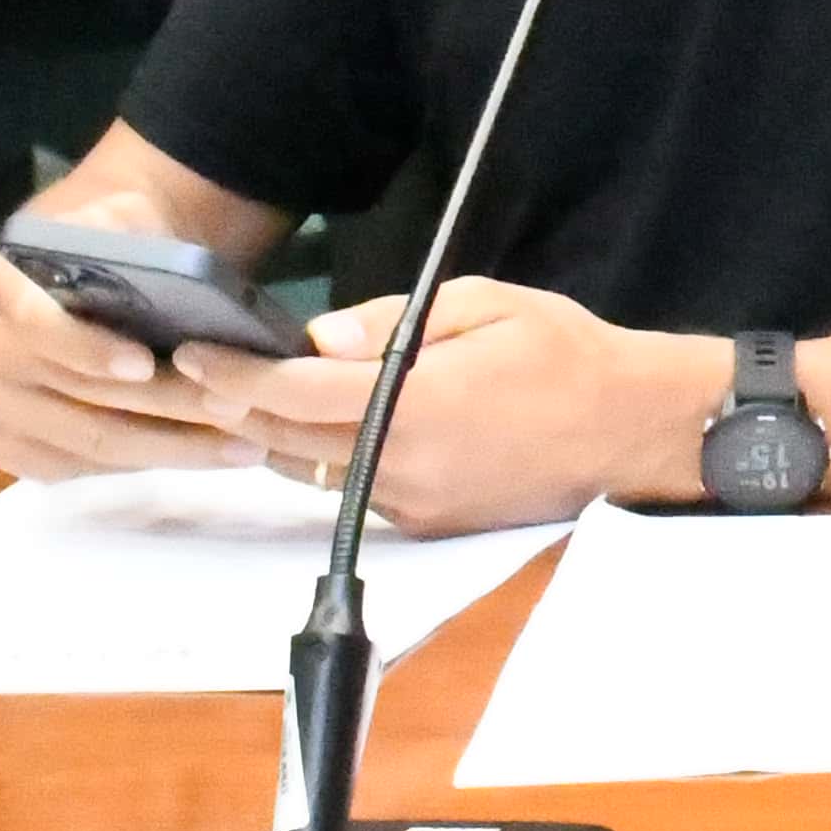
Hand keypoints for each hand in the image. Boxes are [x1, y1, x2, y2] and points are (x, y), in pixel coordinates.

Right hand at [0, 199, 269, 484]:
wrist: (116, 264)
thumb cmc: (128, 239)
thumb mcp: (129, 214)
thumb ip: (127, 233)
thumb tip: (161, 270)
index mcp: (4, 280)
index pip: (38, 324)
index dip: (88, 350)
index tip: (145, 366)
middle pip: (75, 393)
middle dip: (163, 406)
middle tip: (237, 408)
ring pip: (88, 442)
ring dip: (171, 446)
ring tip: (244, 442)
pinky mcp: (17, 446)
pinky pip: (80, 469)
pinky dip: (146, 465)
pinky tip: (204, 455)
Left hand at [181, 278, 720, 539]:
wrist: (638, 430)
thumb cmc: (568, 353)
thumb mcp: (486, 305)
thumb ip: (396, 322)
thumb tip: (321, 337)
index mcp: (413, 407)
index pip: (291, 396)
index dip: (232, 374)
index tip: (192, 352)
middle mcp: (402, 467)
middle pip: (285, 442)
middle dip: (238, 406)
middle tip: (203, 371)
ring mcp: (414, 505)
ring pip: (313, 472)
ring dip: (275, 437)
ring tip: (249, 398)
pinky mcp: (430, 525)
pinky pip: (355, 490)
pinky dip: (329, 458)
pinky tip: (327, 428)